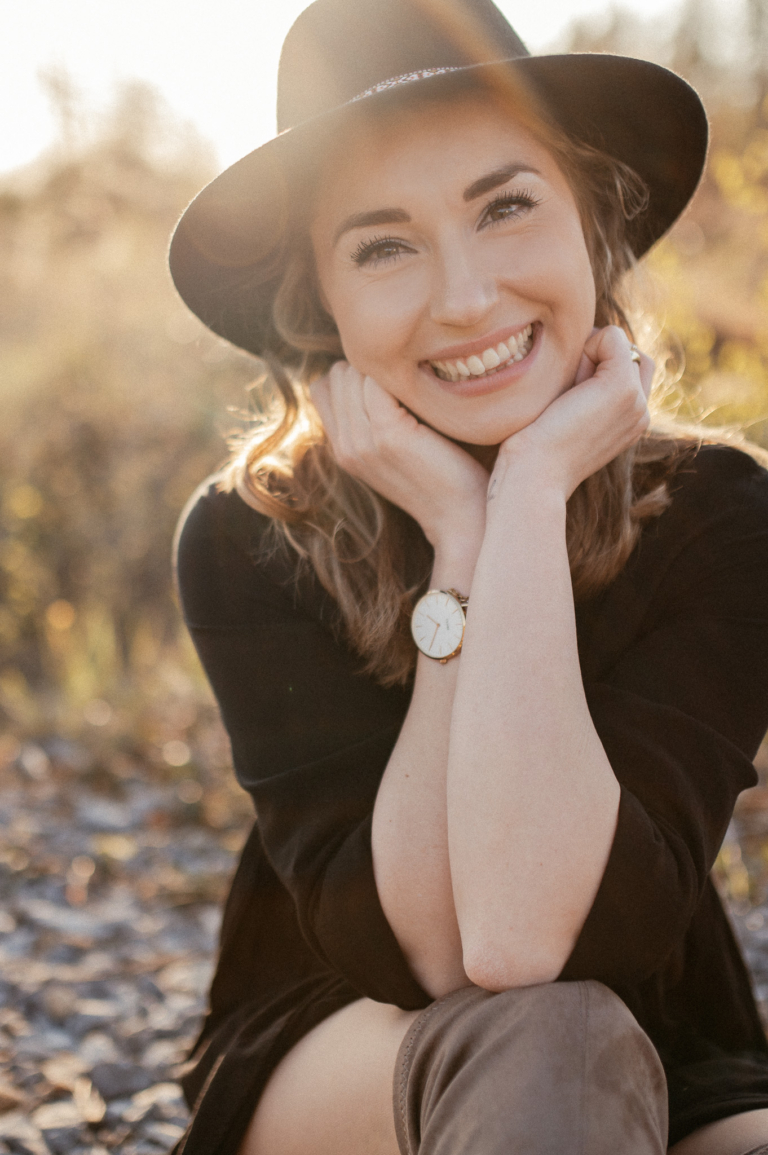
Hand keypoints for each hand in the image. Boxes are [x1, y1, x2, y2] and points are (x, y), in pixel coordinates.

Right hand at [310, 362, 489, 553]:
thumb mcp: (394, 449)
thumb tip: (370, 375)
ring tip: (416, 385)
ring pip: (352, 374)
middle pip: (336, 376)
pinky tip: (424, 390)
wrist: (459, 518)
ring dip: (384, 369)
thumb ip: (373, 420)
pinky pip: (375, 382)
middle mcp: (343, 446)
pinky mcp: (387, 433)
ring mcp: (362, 441)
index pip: (322, 388)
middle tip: (407, 380)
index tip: (388, 384)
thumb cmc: (439, 476)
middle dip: (368, 367)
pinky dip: (398, 376)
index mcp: (341, 450)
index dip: (352, 376)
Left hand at [490, 326, 652, 502]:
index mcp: (628, 424)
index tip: (565, 394)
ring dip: (587, 352)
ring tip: (564, 386)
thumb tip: (576, 352)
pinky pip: (612, 336)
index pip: (631, 372)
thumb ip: (578, 390)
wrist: (533, 477)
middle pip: (632, 356)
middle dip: (598, 356)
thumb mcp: (562, 417)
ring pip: (621, 345)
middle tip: (565, 385)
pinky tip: (565, 377)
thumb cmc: (533, 452)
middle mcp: (640, 413)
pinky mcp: (622, 387)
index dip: (597, 366)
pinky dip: (585, 343)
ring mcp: (636, 401)